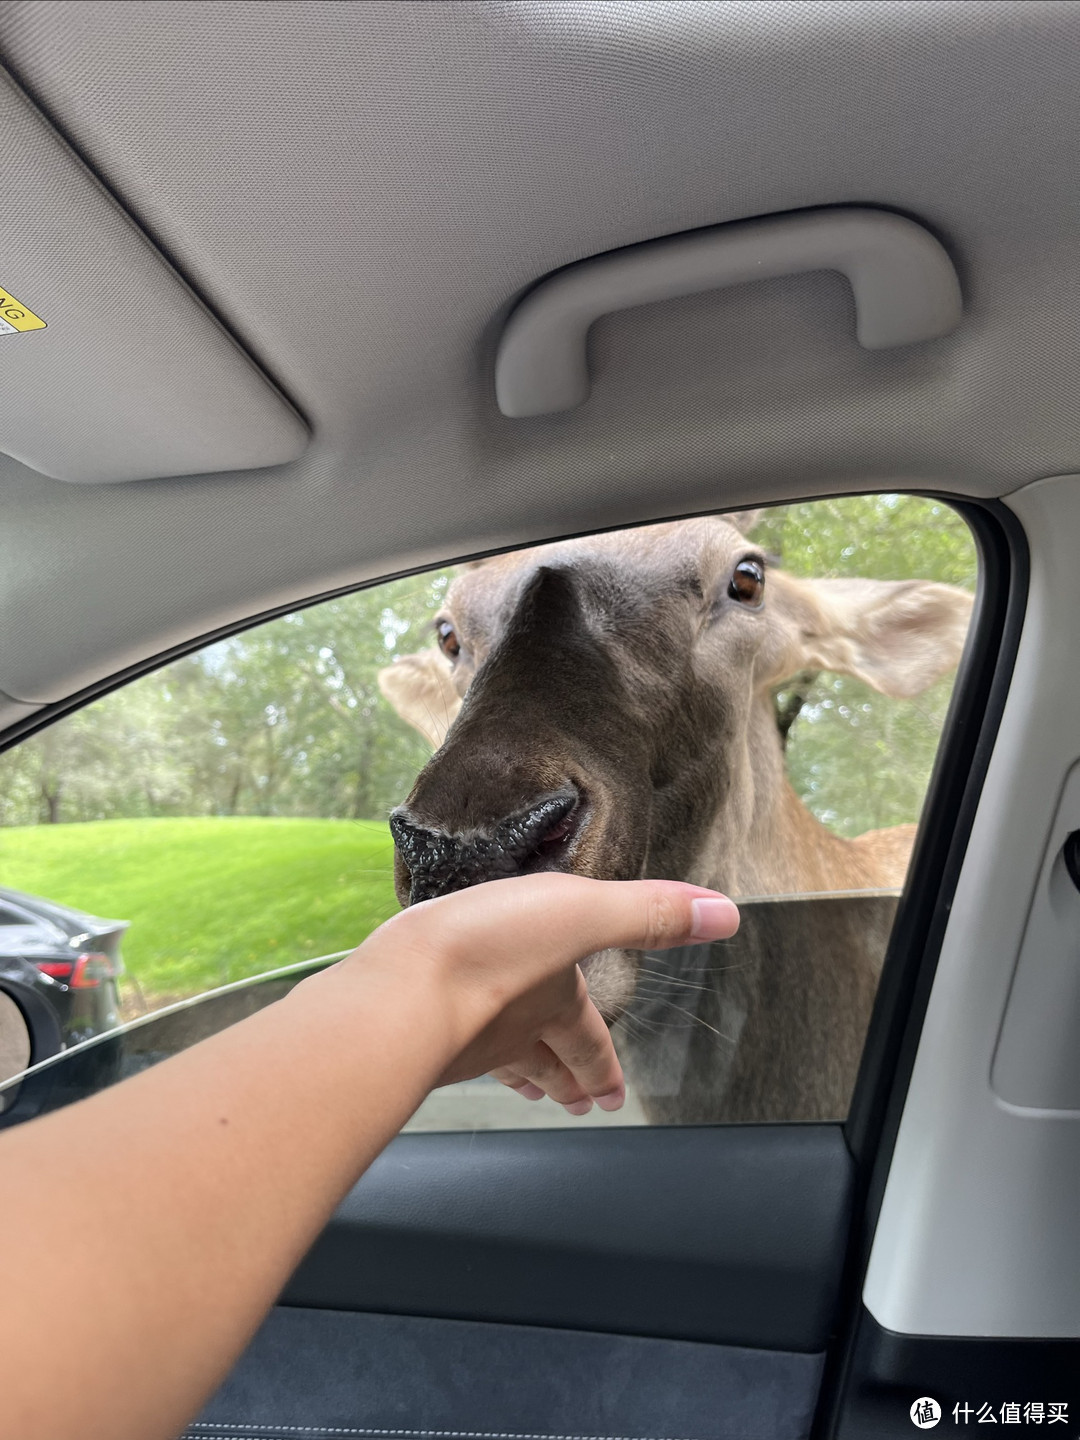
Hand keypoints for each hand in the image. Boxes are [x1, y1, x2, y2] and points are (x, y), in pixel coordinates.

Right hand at [346, 873, 738, 1115]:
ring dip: (519, 1076)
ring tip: (529, 1089)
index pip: (588, 1043)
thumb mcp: (579, 913)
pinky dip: (463, 1049)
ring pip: (499, 1061)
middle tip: (576, 1105)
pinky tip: (452, 1041)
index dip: (602, 1068)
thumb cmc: (487, 949)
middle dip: (565, 1083)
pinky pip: (450, 1044)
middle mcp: (510, 1029)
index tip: (608, 1097)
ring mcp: (461, 1036)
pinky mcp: (413, 1027)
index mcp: (553, 1005)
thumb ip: (646, 912)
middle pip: (545, 1064)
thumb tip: (725, 915)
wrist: (397, 989)